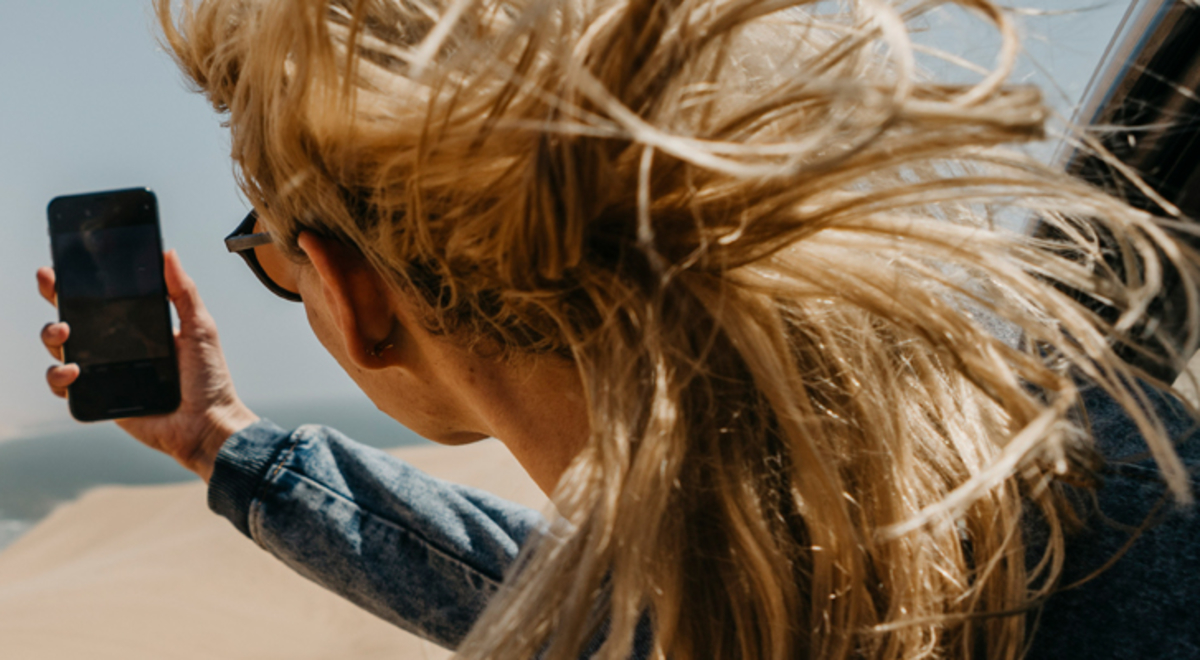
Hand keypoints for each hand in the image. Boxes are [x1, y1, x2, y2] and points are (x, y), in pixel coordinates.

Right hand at [38, 250, 258, 481]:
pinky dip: (59, 376)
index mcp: (139, 328)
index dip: (80, 284)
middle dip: (56, 301)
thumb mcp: (200, 328)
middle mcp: (118, 348)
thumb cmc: (209, 378)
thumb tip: (168, 253)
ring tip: (65, 333)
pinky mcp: (100, 399)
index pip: (103, 301)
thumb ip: (183, 292)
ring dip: (52, 337)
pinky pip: (65, 387)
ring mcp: (106, 373)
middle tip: (52, 288)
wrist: (208, 424)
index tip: (64, 267)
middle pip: (74, 320)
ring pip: (61, 350)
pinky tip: (74, 370)